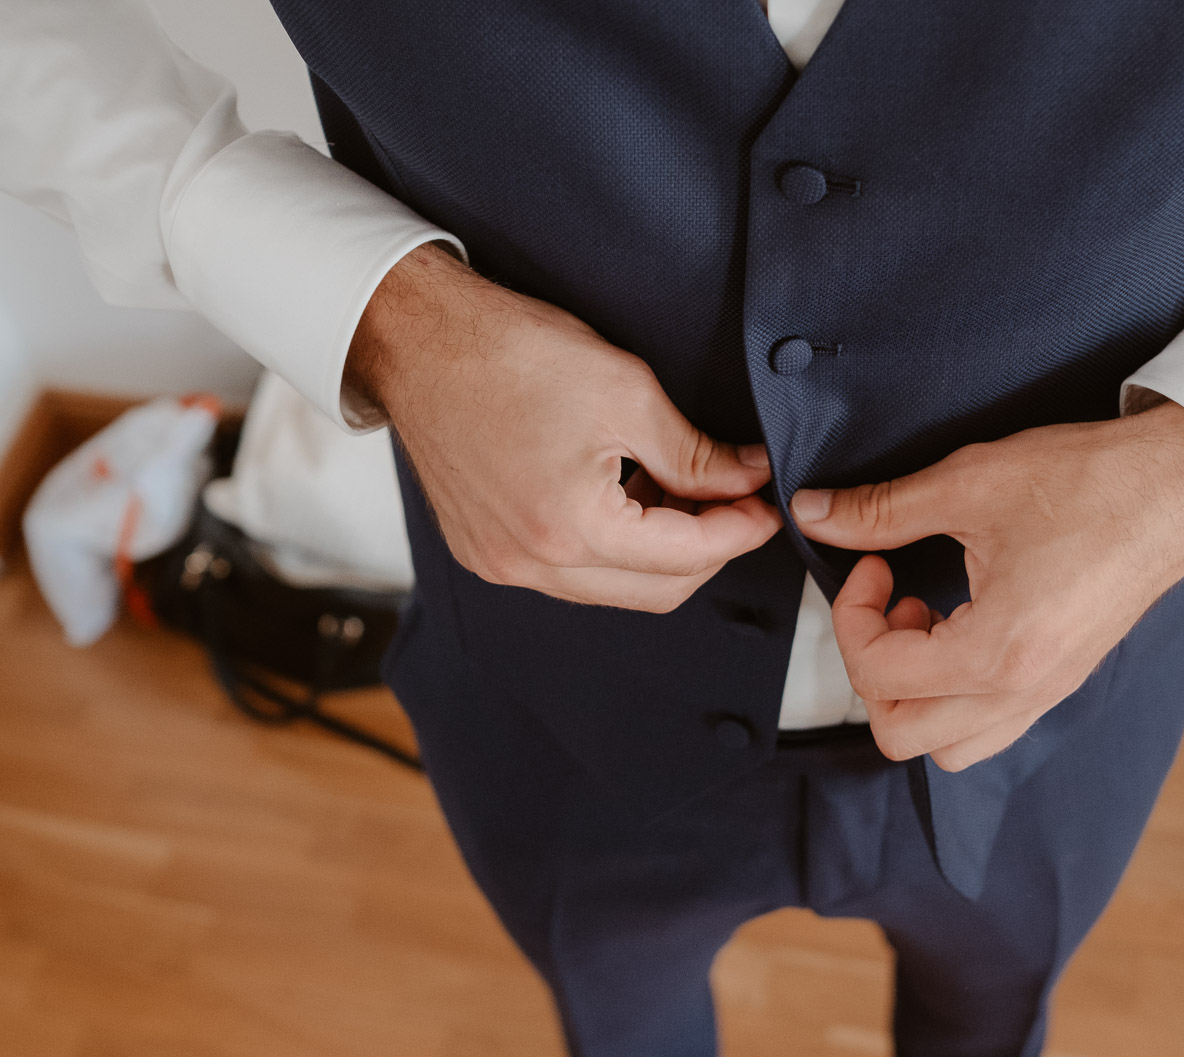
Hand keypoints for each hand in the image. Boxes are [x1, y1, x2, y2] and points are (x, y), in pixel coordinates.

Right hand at [347, 244, 780, 610]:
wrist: (415, 339)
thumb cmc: (510, 353)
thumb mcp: (625, 391)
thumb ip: (695, 453)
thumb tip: (747, 477)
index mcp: (570, 530)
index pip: (686, 556)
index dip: (740, 530)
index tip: (767, 504)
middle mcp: (530, 565)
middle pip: (655, 591)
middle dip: (707, 550)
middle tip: (735, 500)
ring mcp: (500, 563)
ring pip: (611, 587)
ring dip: (658, 551)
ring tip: (680, 488)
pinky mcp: (482, 550)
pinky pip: (568, 573)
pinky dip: (610, 546)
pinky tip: (625, 494)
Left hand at [790, 402, 1183, 770]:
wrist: (1181, 484)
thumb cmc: (1090, 480)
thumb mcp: (972, 483)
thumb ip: (884, 508)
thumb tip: (814, 513)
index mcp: (1000, 651)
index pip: (879, 676)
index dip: (851, 616)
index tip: (870, 564)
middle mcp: (1024, 692)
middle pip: (901, 735)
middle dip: (872, 668)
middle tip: (886, 602)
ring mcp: (1047, 695)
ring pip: (945, 747)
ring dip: (912, 694)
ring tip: (923, 619)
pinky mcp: (1061, 683)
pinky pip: (987, 729)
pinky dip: (951, 697)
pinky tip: (958, 627)